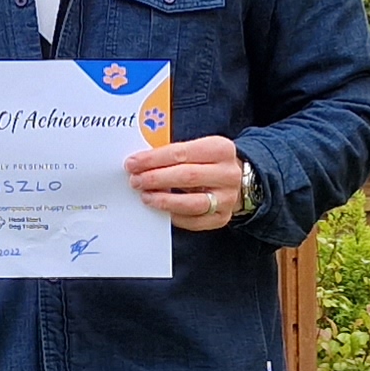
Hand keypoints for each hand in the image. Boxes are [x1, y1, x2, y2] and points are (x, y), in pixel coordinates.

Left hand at [123, 136, 245, 232]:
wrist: (236, 180)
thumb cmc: (208, 163)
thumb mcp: (197, 149)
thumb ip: (174, 153)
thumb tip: (141, 163)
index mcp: (221, 149)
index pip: (181, 153)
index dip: (153, 159)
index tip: (133, 163)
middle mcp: (228, 174)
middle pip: (186, 177)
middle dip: (156, 179)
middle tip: (136, 181)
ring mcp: (227, 198)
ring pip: (191, 203)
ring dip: (163, 200)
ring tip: (145, 196)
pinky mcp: (222, 218)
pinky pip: (193, 221)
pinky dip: (174, 215)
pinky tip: (161, 209)